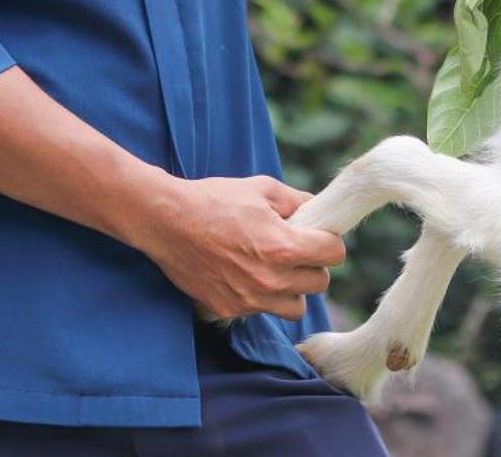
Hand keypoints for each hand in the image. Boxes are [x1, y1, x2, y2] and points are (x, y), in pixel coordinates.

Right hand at [132, 174, 346, 320]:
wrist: (166, 221)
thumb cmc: (214, 200)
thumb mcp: (262, 189)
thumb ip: (297, 201)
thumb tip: (318, 210)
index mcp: (283, 246)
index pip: (334, 255)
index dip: (329, 241)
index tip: (318, 236)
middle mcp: (271, 279)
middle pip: (319, 283)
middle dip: (312, 265)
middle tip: (295, 250)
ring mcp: (250, 299)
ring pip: (295, 306)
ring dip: (292, 289)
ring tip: (275, 269)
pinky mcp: (229, 310)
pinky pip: (262, 311)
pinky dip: (262, 297)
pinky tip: (246, 275)